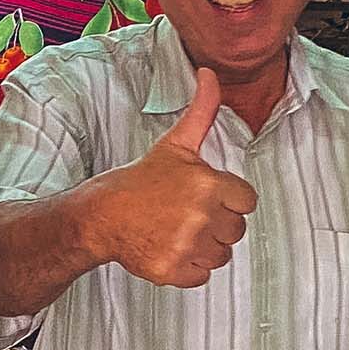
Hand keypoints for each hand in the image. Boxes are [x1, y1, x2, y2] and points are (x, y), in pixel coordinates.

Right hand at [87, 67, 257, 288]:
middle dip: (216, 224)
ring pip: (221, 256)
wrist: (101, 215)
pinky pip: (202, 276)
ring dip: (205, 247)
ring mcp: (187, 245)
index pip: (247, 201)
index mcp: (209, 184)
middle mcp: (202, 217)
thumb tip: (209, 73)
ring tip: (178, 231)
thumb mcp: (175, 144)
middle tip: (187, 215)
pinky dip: (189, 268)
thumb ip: (202, 111)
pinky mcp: (174, 270)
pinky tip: (169, 248)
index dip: (228, 199)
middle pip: (236, 231)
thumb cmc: (140, 181)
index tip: (205, 197)